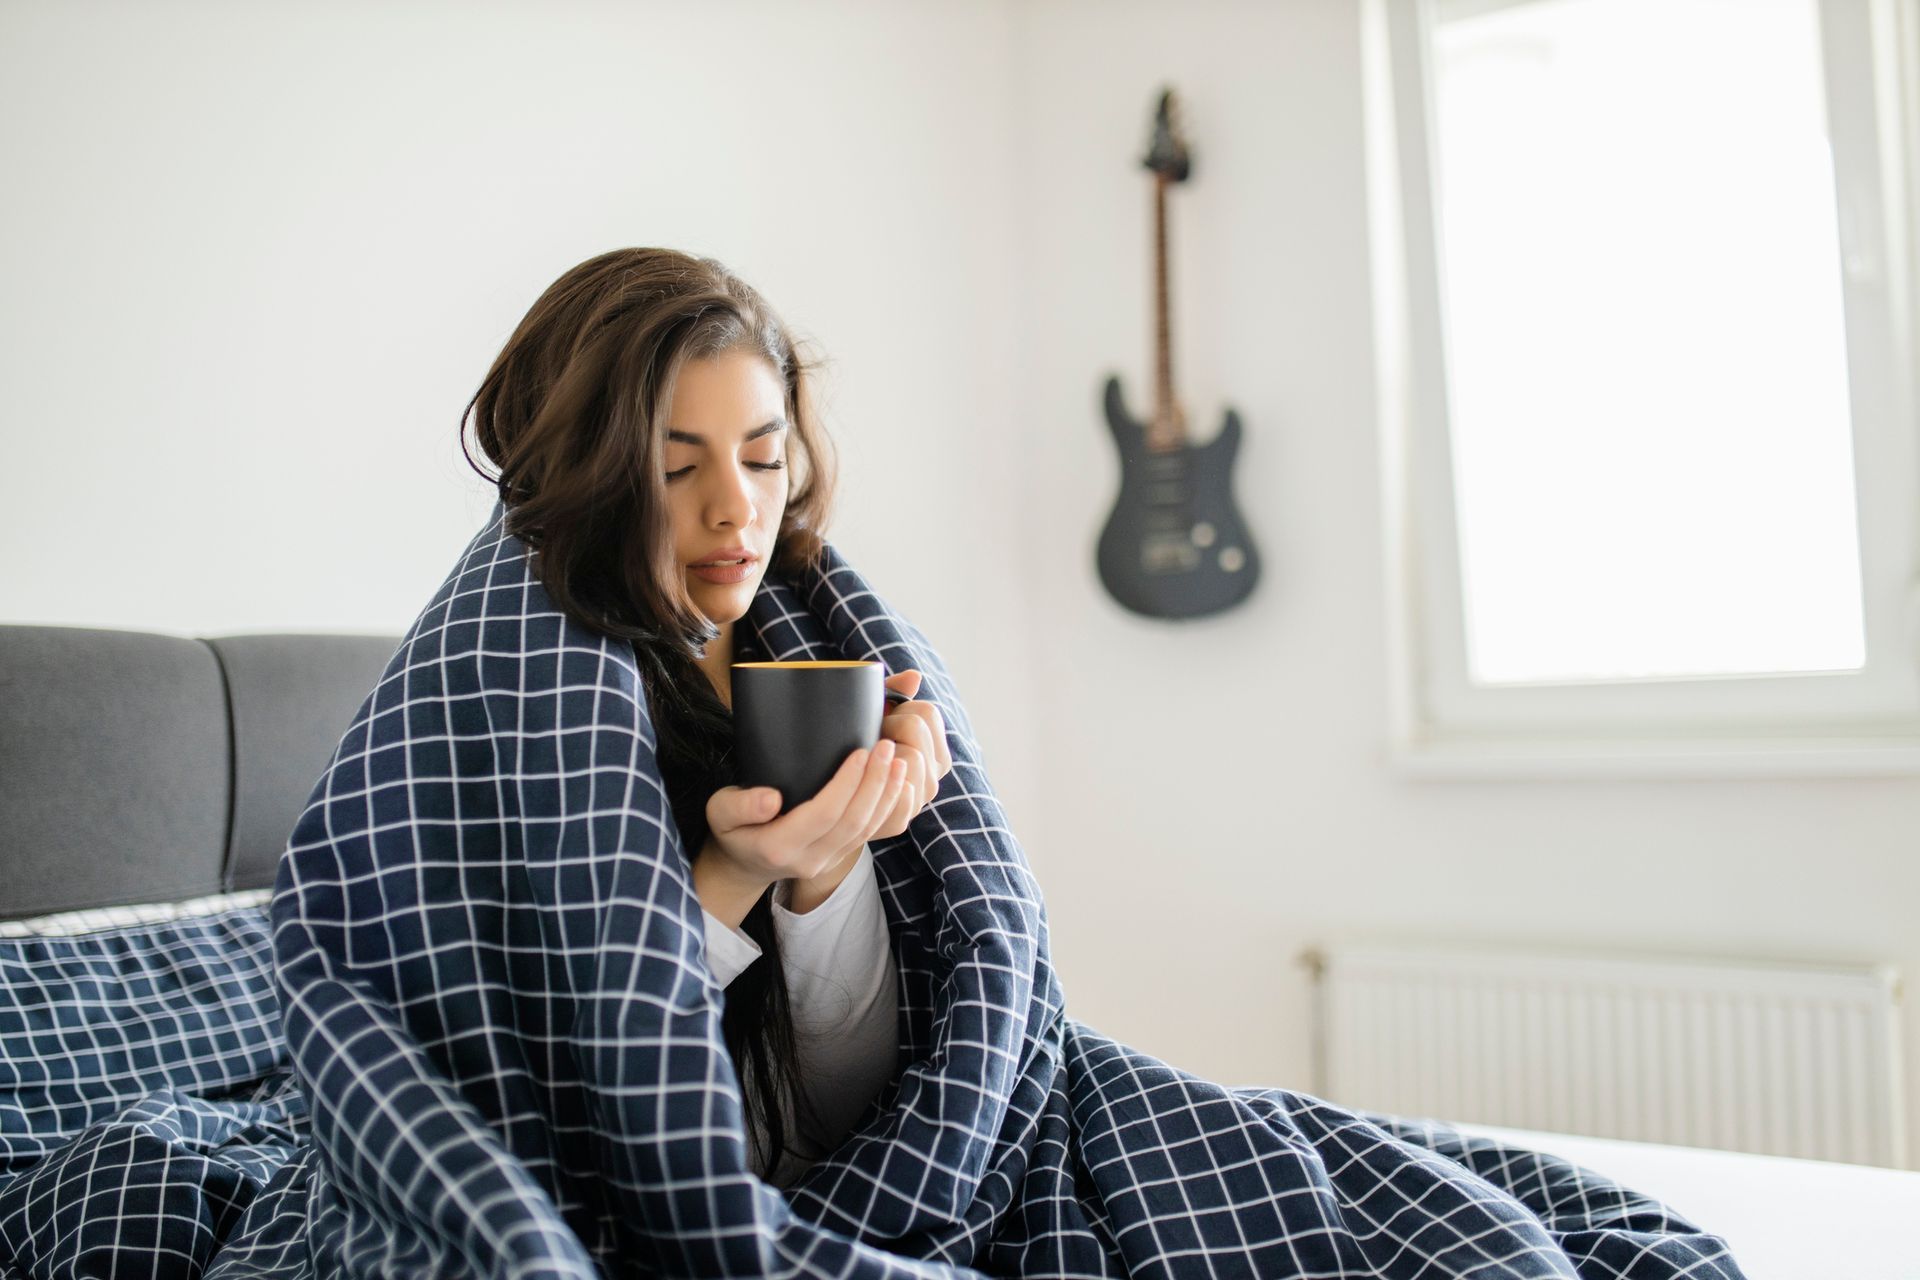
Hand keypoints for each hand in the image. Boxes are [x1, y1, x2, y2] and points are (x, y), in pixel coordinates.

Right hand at [702, 737, 909, 900]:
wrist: (743, 864)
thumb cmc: (732, 829)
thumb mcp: (719, 813)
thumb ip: (739, 806)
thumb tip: (771, 798)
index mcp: (778, 847)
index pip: (823, 814)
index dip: (846, 784)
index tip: (860, 752)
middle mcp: (808, 859)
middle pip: (852, 822)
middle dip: (874, 783)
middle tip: (887, 747)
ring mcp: (827, 861)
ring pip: (867, 830)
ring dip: (887, 794)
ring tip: (900, 760)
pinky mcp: (840, 856)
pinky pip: (870, 833)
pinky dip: (887, 806)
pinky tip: (897, 781)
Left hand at [868, 669, 952, 838]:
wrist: (829, 796)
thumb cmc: (852, 748)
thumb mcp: (870, 715)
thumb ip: (893, 692)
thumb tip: (915, 676)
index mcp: (934, 748)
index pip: (928, 712)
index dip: (899, 709)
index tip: (880, 720)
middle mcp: (934, 775)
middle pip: (916, 728)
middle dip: (887, 727)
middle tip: (867, 740)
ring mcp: (919, 799)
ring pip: (909, 756)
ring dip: (879, 753)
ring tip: (863, 760)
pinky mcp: (900, 821)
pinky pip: (898, 791)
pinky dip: (878, 782)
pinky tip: (860, 783)